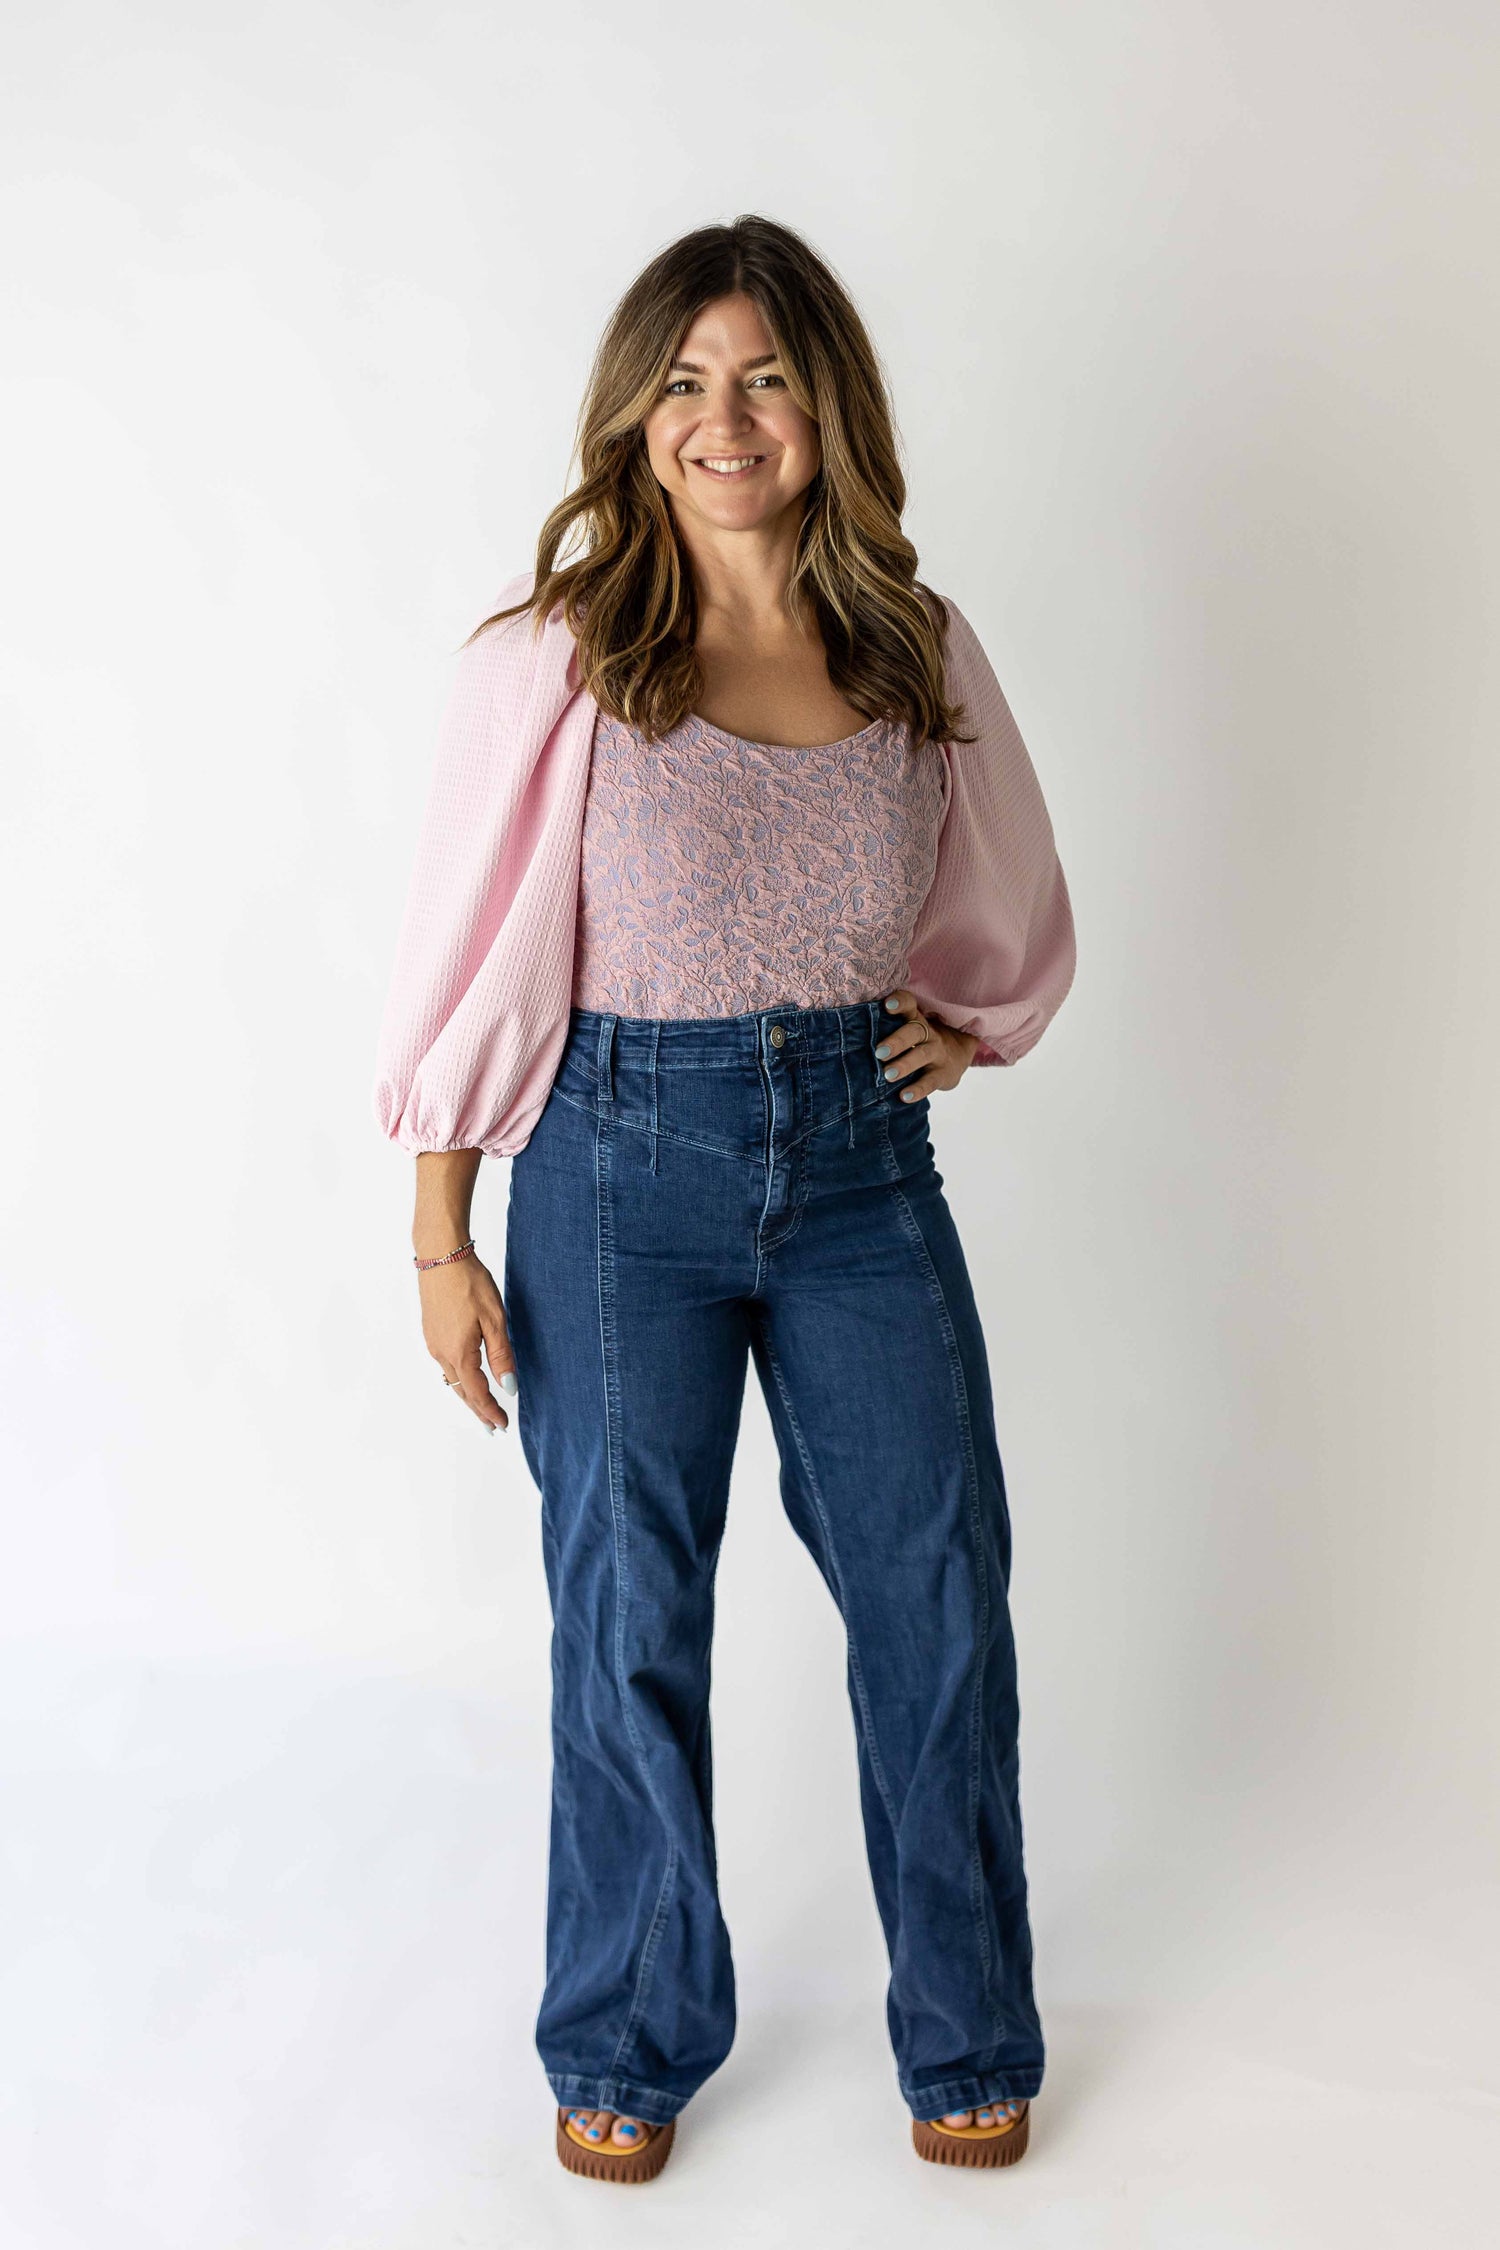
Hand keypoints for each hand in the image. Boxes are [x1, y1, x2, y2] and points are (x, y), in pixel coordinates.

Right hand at [418, 1252, 516, 1433]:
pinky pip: (445, 1365)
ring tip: (481, 1408)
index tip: (502, 1426)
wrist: (441, 1256)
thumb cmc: (469, 1283)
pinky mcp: (431, 1332)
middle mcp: (442, 1353)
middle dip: (478, 1410)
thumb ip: (501, 1356)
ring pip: (452, 1379)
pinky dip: (458, 1378)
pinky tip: (466, 1377)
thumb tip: (508, 1388)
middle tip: (493, 1428)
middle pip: (461, 1391)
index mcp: (459, 1353)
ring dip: (467, 1395)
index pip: (477, 1393)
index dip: (490, 1412)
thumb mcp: (494, 1319)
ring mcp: (433, 1343)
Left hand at [874, 988, 979, 1098]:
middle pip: (915, 1030)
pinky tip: (905, 1097)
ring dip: (905, 1065)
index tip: (887, 1005)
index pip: (910, 1004)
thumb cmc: (919, 1042)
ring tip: (888, 1075)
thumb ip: (886, 1030)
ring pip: (922, 1055)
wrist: (958, 1057)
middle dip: (897, 1041)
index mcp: (916, 1020)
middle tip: (879, 1052)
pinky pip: (931, 1082)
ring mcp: (937, 1053)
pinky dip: (918, 1090)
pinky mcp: (943, 1074)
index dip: (900, 1003)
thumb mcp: (910, 1031)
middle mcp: (928, 1033)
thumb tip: (845, 1036)